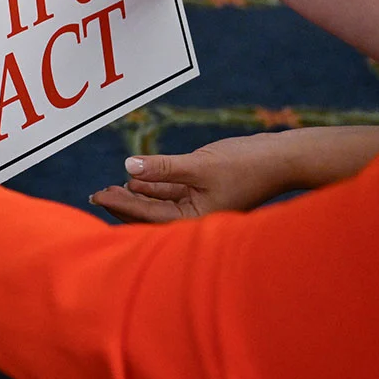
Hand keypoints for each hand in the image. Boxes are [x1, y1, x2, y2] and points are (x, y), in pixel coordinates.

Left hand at [89, 125, 378, 223]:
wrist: (282, 156)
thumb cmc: (246, 164)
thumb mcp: (199, 165)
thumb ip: (162, 168)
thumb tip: (128, 167)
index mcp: (197, 222)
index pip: (148, 217)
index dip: (120, 205)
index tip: (98, 194)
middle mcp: (198, 218)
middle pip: (151, 214)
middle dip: (124, 204)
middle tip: (97, 193)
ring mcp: (202, 204)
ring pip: (161, 202)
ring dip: (138, 193)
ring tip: (112, 186)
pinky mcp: (205, 189)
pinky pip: (173, 191)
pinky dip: (155, 185)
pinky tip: (136, 177)